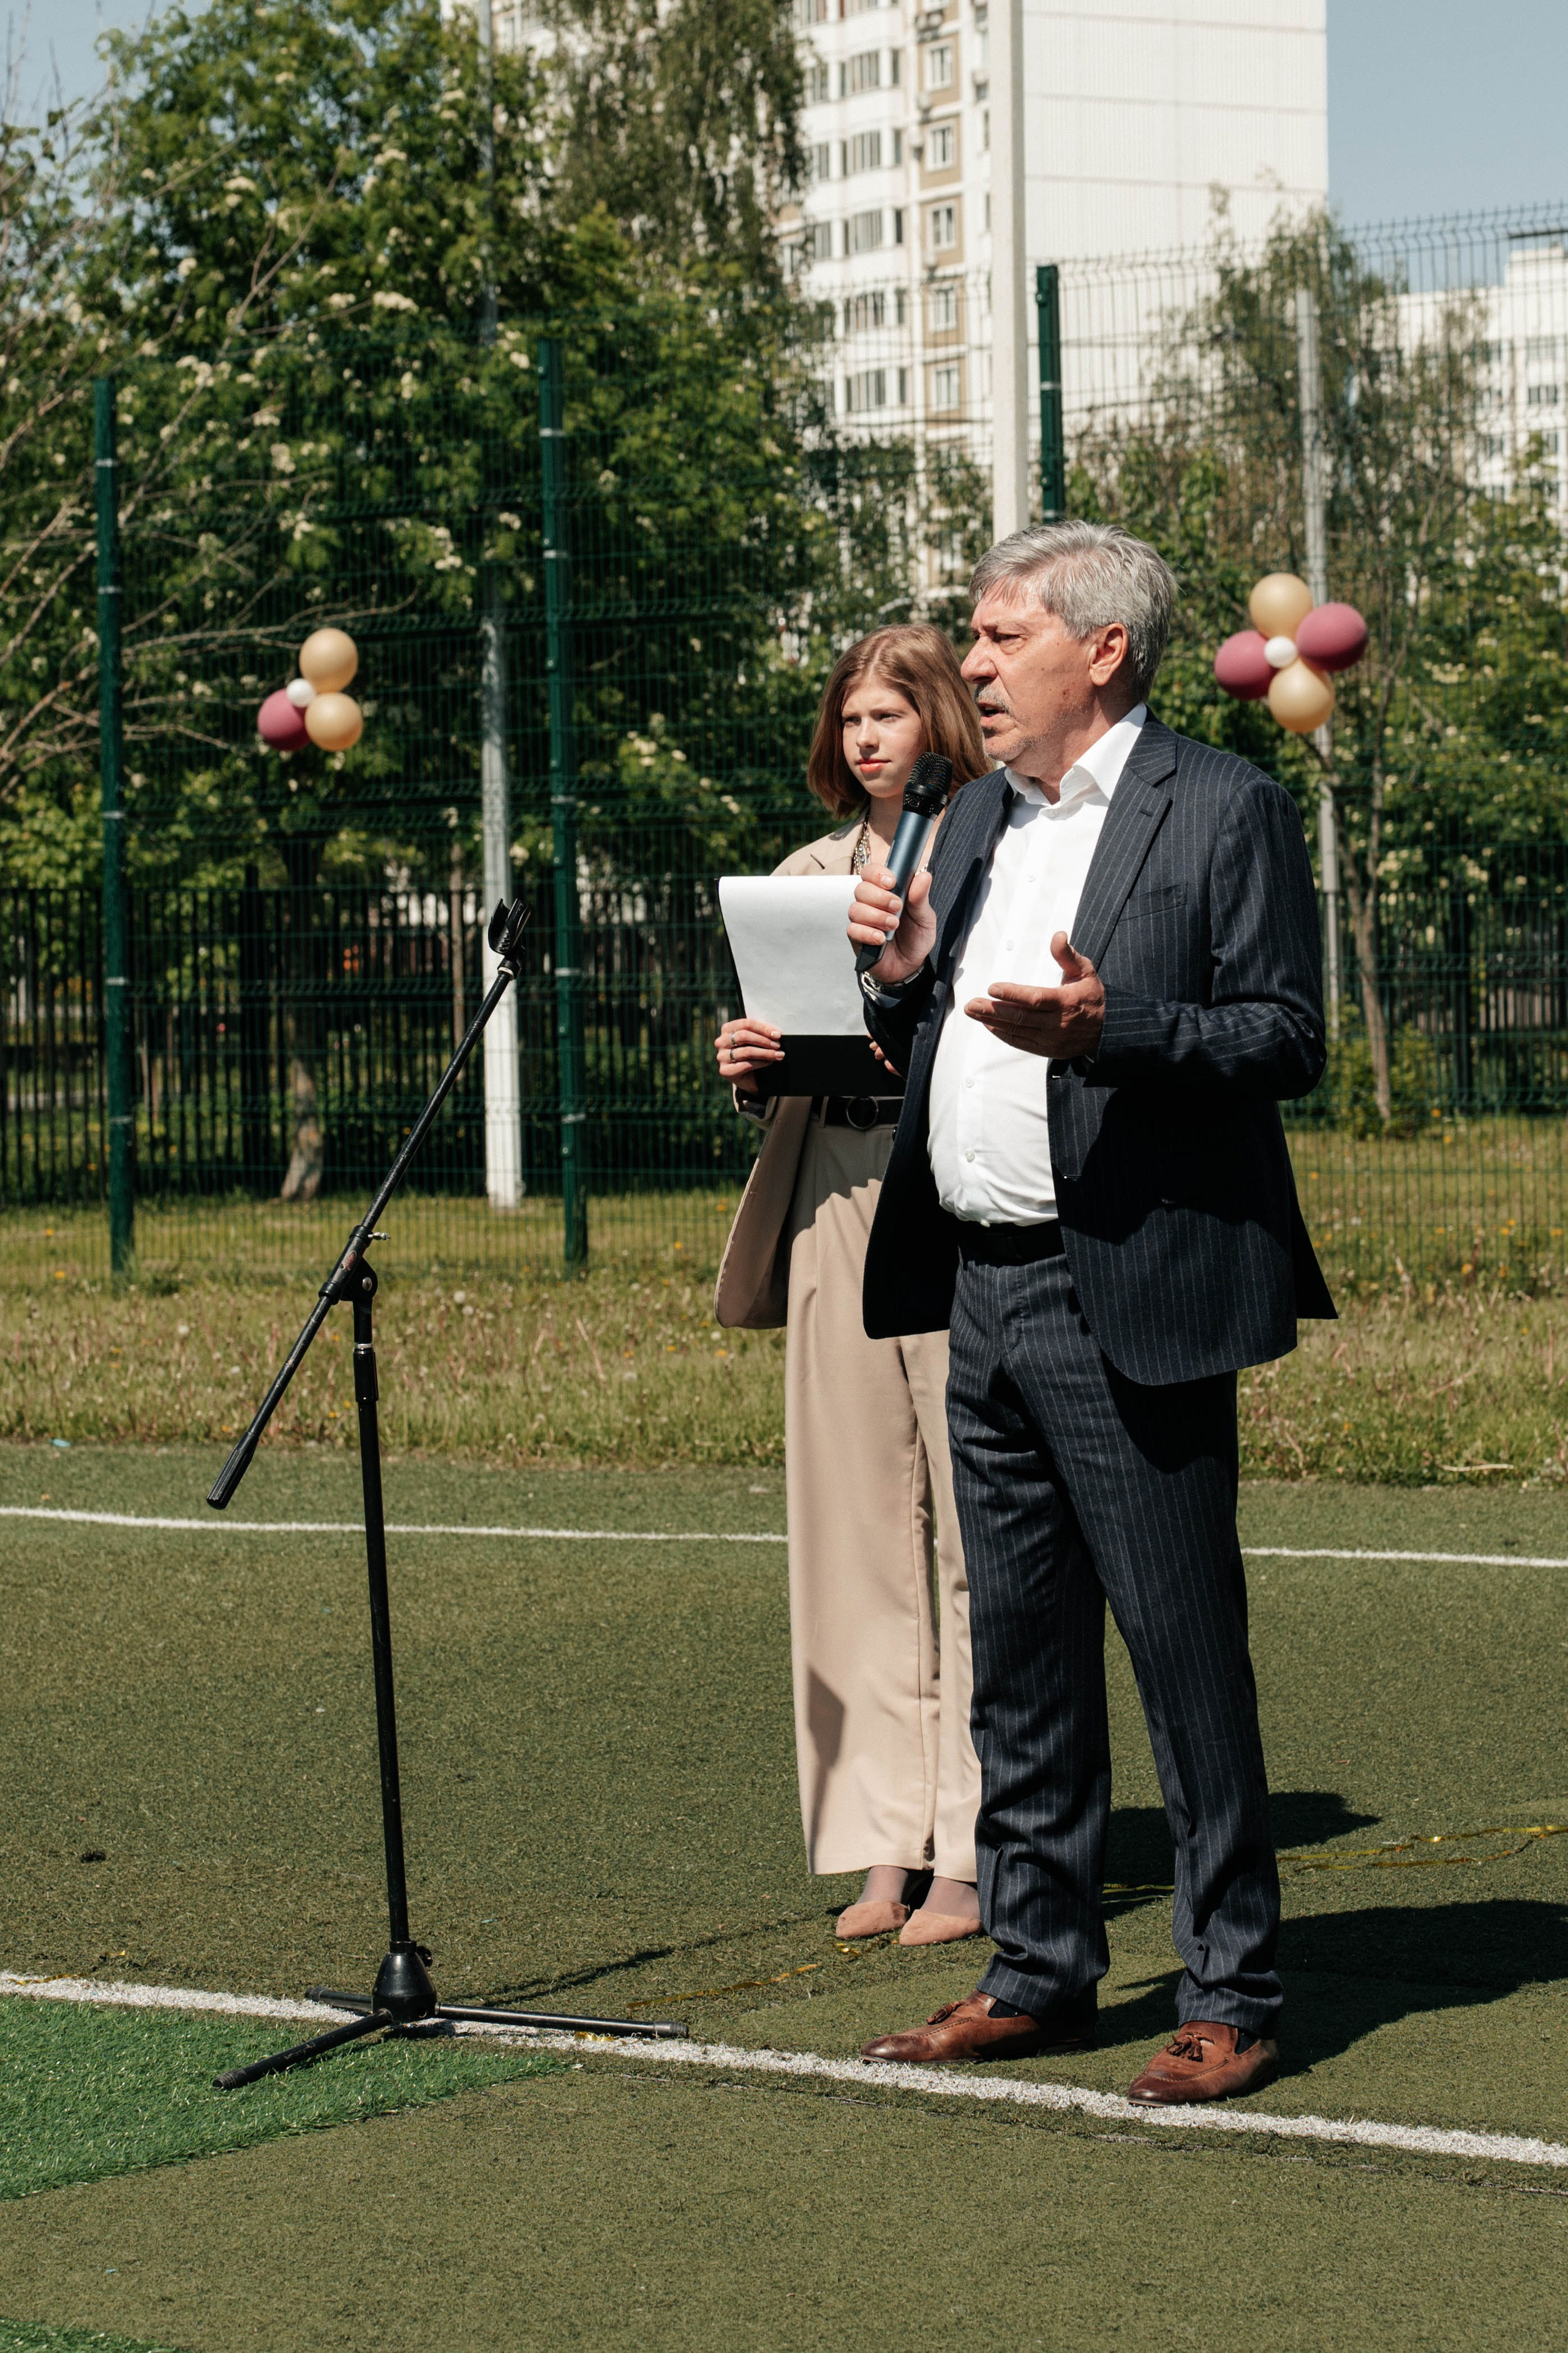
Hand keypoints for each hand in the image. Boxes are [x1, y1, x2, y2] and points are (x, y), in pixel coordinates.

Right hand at [716, 1015, 782, 1094]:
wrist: (749, 1077)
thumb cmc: (753, 1055)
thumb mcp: (755, 1041)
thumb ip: (760, 1033)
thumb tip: (775, 1032)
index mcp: (727, 1029)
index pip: (746, 1024)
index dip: (763, 1028)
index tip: (777, 1034)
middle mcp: (721, 1041)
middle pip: (744, 1036)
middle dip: (764, 1040)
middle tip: (778, 1045)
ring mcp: (721, 1056)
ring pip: (746, 1051)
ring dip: (766, 1053)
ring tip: (779, 1055)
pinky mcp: (725, 1071)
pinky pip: (746, 1064)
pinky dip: (761, 1063)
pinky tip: (770, 1062)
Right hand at [847, 865, 935, 985]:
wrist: (911, 966)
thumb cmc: (916, 938)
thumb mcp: (925, 917)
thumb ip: (921, 897)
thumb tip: (923, 876)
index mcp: (886, 892)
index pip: (871, 873)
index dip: (877, 873)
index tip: (891, 882)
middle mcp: (871, 903)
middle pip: (861, 889)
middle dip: (880, 897)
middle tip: (897, 907)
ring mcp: (862, 920)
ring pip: (856, 909)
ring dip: (876, 916)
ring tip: (893, 925)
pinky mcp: (857, 938)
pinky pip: (853, 930)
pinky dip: (868, 933)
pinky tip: (881, 939)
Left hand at [963, 933, 1104, 1059]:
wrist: (1106, 1030)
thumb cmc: (1092, 996)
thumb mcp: (1085, 971)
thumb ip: (1067, 955)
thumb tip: (1058, 935)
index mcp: (1066, 1001)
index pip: (1036, 998)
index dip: (1013, 994)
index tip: (993, 988)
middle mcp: (1057, 1023)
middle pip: (1020, 1017)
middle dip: (993, 1010)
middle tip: (971, 1004)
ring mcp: (1051, 1039)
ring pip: (1017, 1030)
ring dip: (992, 1021)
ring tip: (973, 1012)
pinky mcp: (1047, 1050)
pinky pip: (1020, 1043)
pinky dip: (1002, 1034)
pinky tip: (988, 1025)